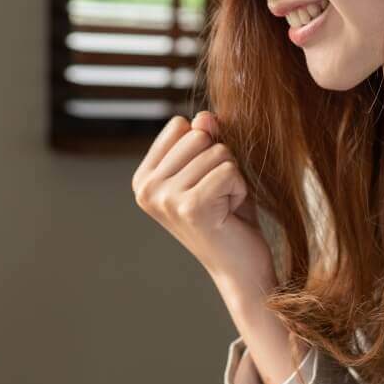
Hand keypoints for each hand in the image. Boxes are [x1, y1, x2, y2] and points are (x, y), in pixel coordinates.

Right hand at [133, 111, 273, 295]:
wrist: (240, 267)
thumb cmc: (228, 216)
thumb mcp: (214, 168)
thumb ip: (206, 137)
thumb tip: (205, 116)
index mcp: (143, 177)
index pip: (180, 126)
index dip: (205, 148)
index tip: (204, 183)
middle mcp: (146, 188)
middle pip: (198, 135)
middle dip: (220, 162)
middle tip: (217, 197)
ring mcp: (165, 198)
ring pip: (218, 152)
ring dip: (232, 178)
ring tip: (223, 206)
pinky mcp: (190, 207)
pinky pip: (229, 170)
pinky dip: (239, 189)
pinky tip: (229, 214)